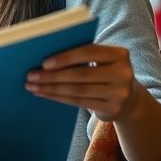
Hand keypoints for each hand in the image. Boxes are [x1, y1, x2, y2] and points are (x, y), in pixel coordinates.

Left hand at [25, 44, 139, 121]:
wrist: (130, 99)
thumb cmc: (105, 72)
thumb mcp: (101, 61)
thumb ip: (82, 55)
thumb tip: (45, 59)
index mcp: (120, 54)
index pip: (89, 52)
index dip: (65, 57)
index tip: (43, 62)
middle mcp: (123, 73)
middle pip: (81, 74)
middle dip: (52, 75)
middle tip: (31, 76)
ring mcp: (120, 93)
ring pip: (78, 90)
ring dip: (52, 88)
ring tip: (33, 86)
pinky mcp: (113, 109)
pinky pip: (80, 102)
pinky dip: (59, 98)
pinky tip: (45, 94)